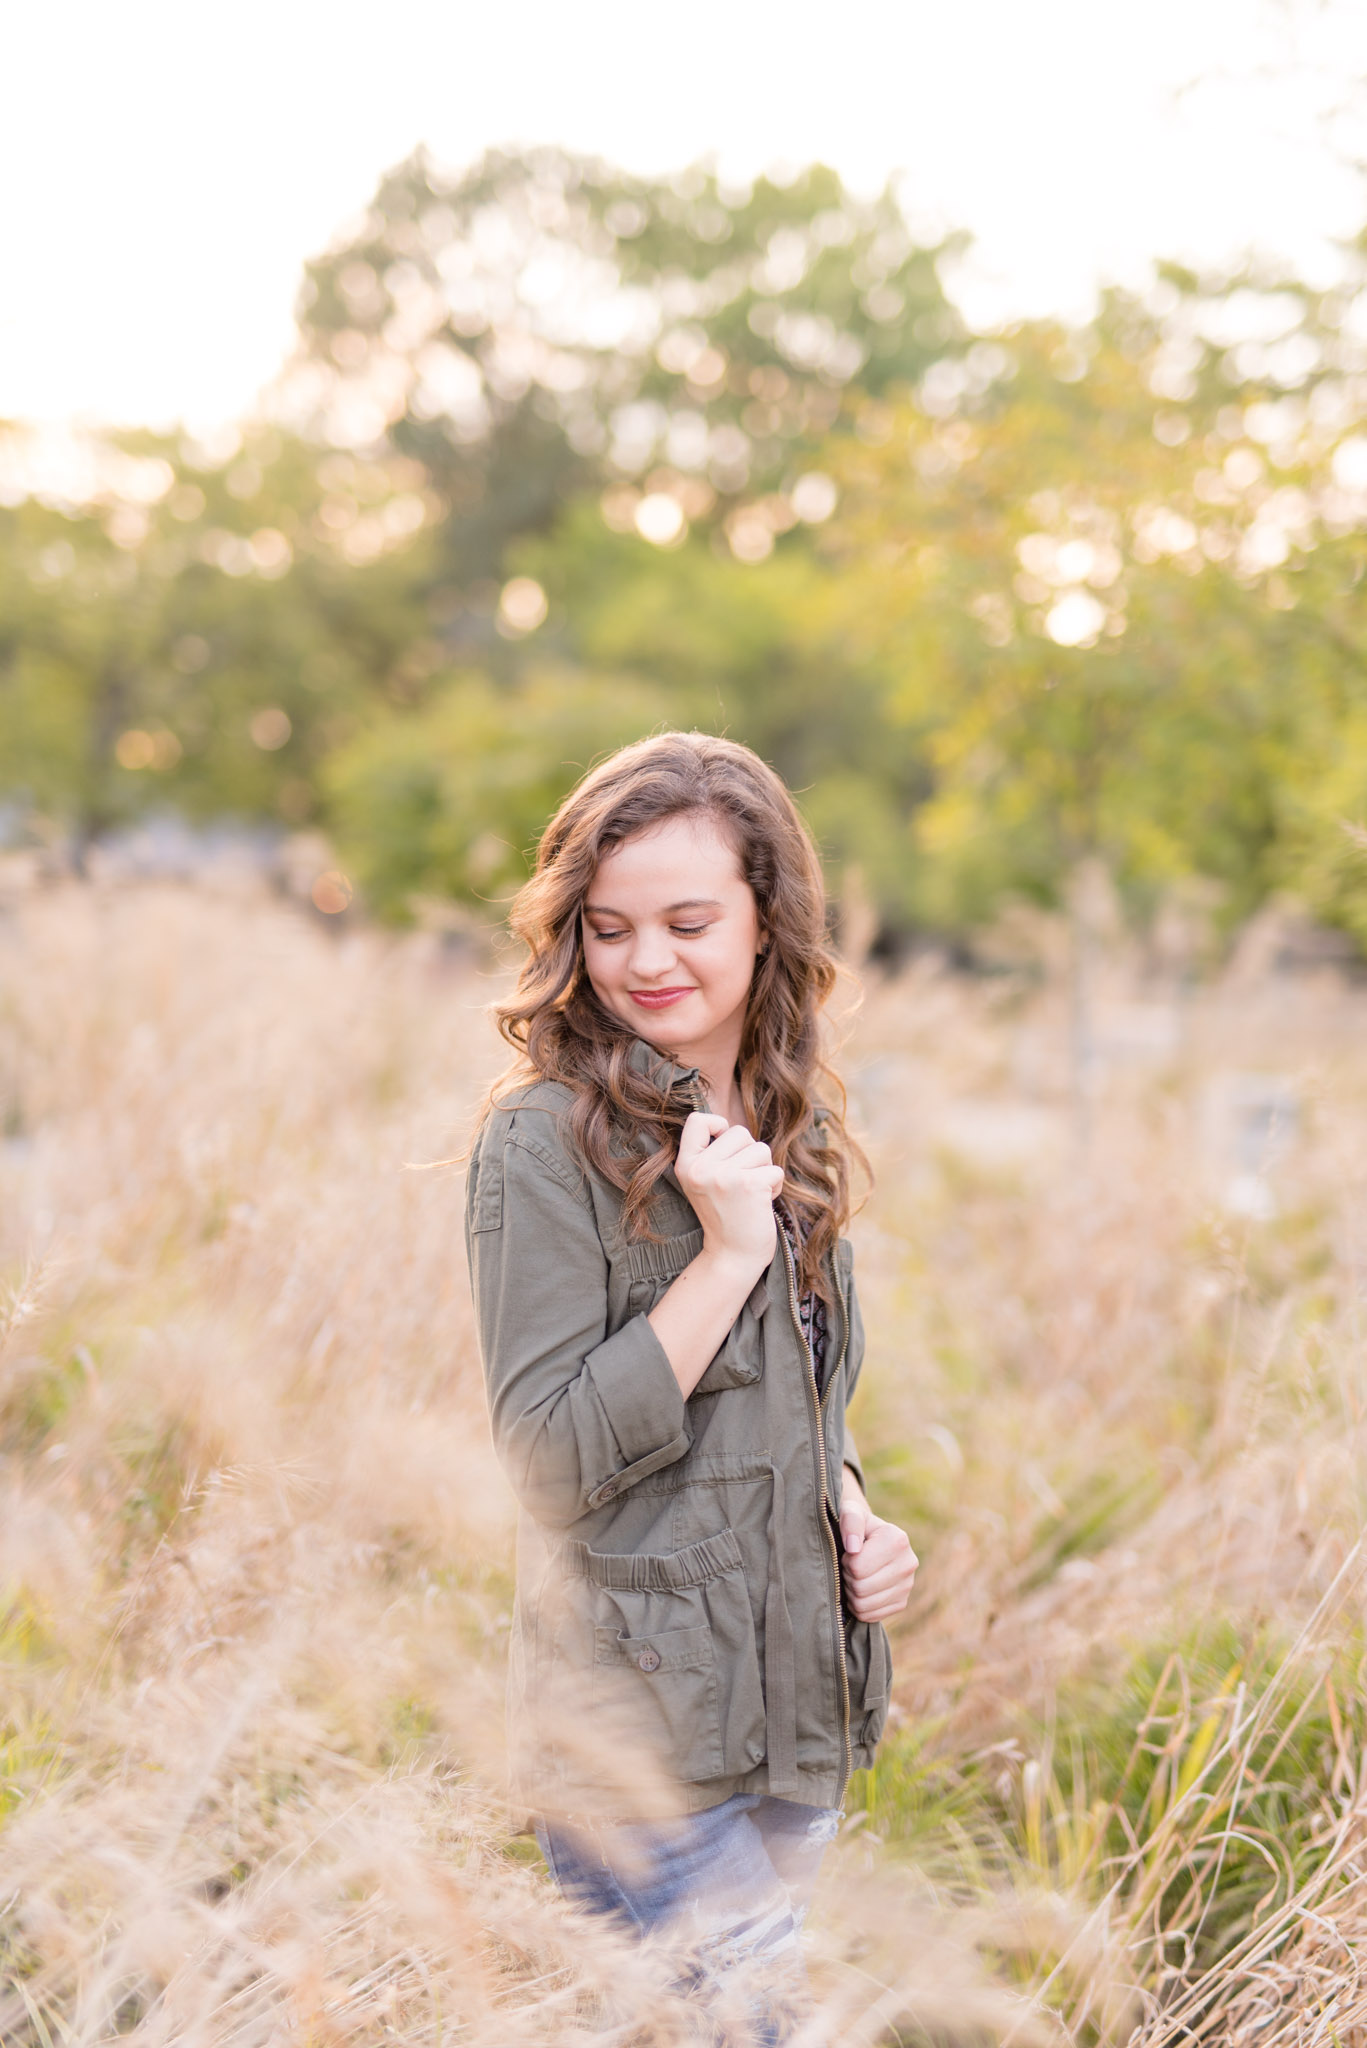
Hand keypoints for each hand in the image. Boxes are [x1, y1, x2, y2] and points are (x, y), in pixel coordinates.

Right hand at [675, 1112, 784, 1278]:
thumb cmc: (725, 1215)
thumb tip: (730, 1125)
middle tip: (742, 1184)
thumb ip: (713, 1154)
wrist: (732, 1256)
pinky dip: (775, 1186)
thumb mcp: (704, 1182)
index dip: (717, 1125)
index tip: (724, 1146)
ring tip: (752, 1194)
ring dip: (765, 1170)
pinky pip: (776, 1169)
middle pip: (739, 1132)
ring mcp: (724, 1176)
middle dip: (750, 1155)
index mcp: (686, 1165)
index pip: (697, 1120)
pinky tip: (762, 1203)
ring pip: (762, 1149)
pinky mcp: (749, 1185)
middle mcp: (701, 1168)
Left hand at [839, 1478, 917, 1623]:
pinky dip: (858, 1606)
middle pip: (861, 1587)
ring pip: (863, 1604)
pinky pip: (870, 1616)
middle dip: (847, 1577)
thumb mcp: (850, 1512)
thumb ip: (850, 1521)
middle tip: (849, 1566)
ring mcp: (908, 1586)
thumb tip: (853, 1548)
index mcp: (898, 1539)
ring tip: (855, 1576)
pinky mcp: (902, 1603)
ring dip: (851, 1592)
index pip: (858, 1567)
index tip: (849, 1552)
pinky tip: (860, 1590)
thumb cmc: (857, 1526)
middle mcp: (909, 1563)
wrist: (871, 1541)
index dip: (845, 1561)